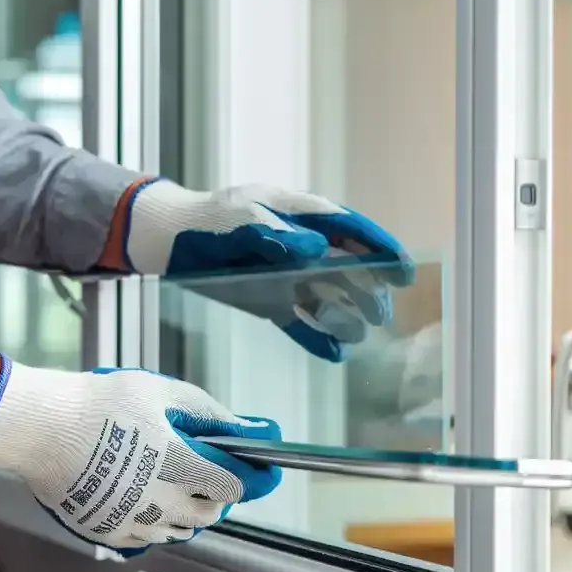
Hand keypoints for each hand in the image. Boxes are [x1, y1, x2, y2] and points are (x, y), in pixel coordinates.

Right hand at [0, 358, 281, 554]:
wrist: (40, 429)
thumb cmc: (98, 405)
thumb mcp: (160, 392)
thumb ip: (207, 412)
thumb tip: (244, 425)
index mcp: (179, 464)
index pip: (233, 485)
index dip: (247, 477)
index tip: (251, 471)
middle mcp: (161, 500)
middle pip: (210, 514)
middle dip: (216, 496)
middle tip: (206, 475)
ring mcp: (134, 521)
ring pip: (179, 530)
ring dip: (186, 512)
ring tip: (171, 483)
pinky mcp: (110, 533)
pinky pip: (146, 539)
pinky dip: (154, 524)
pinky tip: (143, 499)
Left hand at [98, 178, 415, 361]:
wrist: (167, 240)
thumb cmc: (207, 221)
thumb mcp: (240, 218)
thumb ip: (278, 233)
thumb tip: (320, 248)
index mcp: (300, 216)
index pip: (351, 231)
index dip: (380, 249)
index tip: (403, 271)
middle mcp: (302, 247)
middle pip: (348, 268)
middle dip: (370, 288)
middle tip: (384, 311)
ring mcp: (286, 275)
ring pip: (328, 297)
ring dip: (347, 314)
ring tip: (361, 332)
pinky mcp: (267, 301)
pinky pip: (298, 322)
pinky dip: (315, 337)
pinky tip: (336, 354)